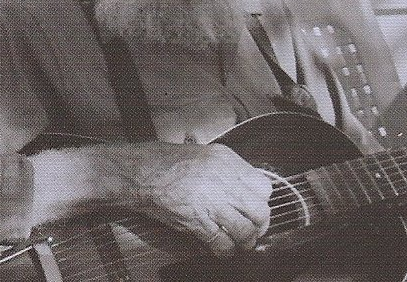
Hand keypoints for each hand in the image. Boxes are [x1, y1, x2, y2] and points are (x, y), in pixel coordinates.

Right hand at [98, 142, 272, 256]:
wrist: (142, 172)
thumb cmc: (169, 162)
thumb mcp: (206, 154)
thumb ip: (229, 169)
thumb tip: (245, 187)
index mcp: (228, 162)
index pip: (264, 187)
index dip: (262, 202)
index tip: (256, 208)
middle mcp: (224, 182)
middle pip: (259, 211)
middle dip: (259, 225)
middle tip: (254, 229)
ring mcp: (211, 203)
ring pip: (245, 230)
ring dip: (246, 241)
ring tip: (242, 243)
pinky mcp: (197, 222)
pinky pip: (222, 243)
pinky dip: (226, 251)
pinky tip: (224, 249)